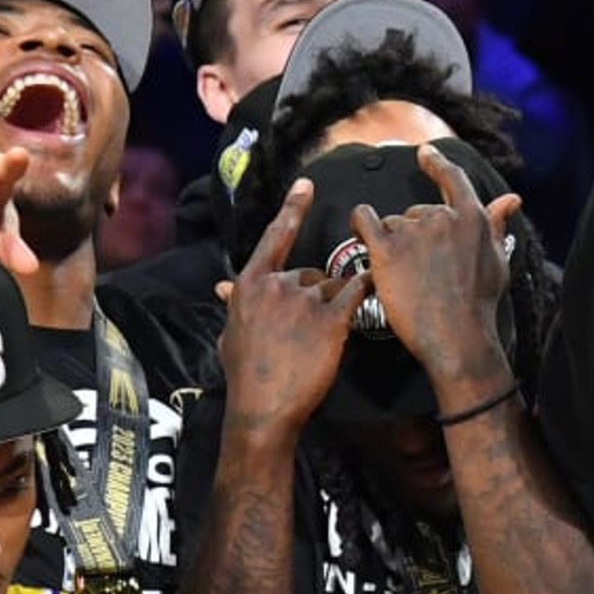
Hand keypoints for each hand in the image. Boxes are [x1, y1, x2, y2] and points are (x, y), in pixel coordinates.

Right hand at [215, 179, 366, 433]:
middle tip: (305, 335)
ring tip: (317, 342)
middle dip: (315, 297)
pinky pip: (356, 294)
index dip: (292, 209)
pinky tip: (371, 296)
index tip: (307, 184)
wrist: (263, 408)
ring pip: (333, 288)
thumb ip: (233, 304)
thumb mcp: (231, 333)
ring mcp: (304, 299)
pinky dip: (365, 293)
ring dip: (333, 308)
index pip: (274, 237)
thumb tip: (223, 288)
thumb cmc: (246, 375)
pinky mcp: (332, 318)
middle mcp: (277, 284)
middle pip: (310, 274)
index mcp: (250, 284)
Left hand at [349, 148, 521, 386]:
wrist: (456, 337)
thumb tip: (511, 198)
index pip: (452, 178)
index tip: (425, 152)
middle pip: (417, 211)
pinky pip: (364, 220)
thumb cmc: (479, 304)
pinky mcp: (386, 249)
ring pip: (392, 223)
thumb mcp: (497, 260)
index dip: (436, 163)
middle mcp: (442, 217)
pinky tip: (359, 232)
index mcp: (472, 217)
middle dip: (414, 236)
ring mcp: (413, 231)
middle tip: (421, 271)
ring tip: (404, 276)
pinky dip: (359, 223)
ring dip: (392, 243)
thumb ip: (497, 224)